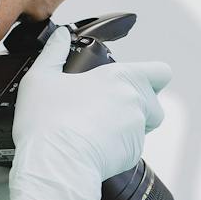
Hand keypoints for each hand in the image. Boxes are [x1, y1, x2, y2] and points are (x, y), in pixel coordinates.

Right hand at [6, 27, 171, 199]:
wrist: (55, 163)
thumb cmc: (47, 121)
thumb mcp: (40, 78)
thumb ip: (53, 53)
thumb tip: (60, 36)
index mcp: (120, 77)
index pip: (160, 71)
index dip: (153, 76)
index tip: (138, 81)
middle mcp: (136, 102)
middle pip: (154, 102)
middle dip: (139, 105)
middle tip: (108, 108)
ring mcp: (137, 130)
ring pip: (145, 126)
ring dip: (130, 126)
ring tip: (99, 128)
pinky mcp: (134, 154)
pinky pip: (133, 148)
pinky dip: (119, 148)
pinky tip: (94, 146)